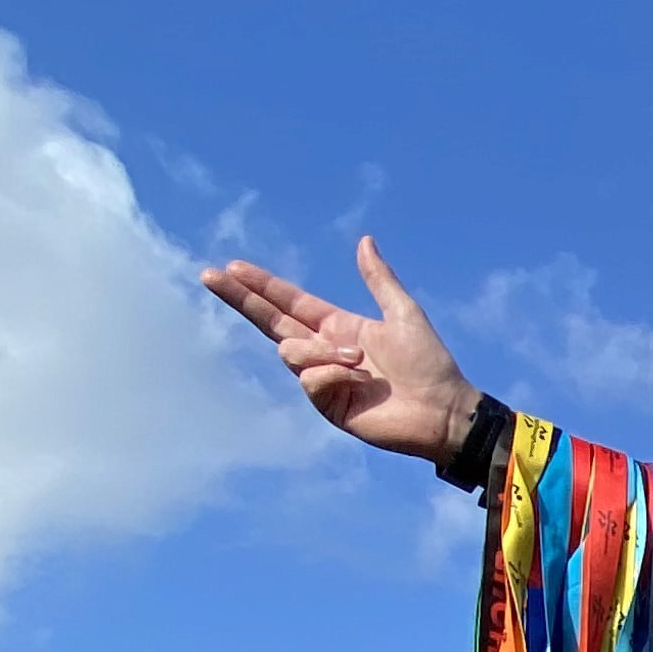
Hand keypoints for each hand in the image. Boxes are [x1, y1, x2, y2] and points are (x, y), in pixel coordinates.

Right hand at [201, 236, 480, 464]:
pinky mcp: (327, 405)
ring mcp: (322, 380)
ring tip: (360, 365)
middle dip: (241, 299)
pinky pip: (310, 380)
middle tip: (210, 276)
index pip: (289, 302)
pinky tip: (359, 384)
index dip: (262, 286)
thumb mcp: (404, 312)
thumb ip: (379, 279)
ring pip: (291, 351)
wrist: (443, 410)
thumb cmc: (429, 364)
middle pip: (271, 321)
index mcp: (338, 327)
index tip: (232, 267)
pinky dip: (331, 375)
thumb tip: (365, 241)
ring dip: (323, 352)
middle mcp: (324, 352)